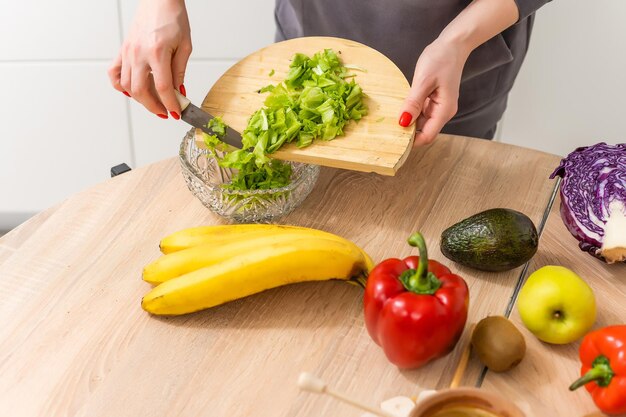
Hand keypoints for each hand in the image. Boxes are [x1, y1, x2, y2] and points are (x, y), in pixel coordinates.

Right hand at [108, 0, 191, 118]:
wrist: (159, 0)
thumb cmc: (173, 19)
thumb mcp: (185, 46)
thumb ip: (180, 72)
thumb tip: (178, 93)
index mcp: (157, 52)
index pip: (163, 87)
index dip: (170, 104)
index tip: (176, 113)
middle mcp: (138, 54)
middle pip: (141, 91)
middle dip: (154, 107)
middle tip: (166, 113)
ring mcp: (127, 52)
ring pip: (127, 86)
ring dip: (141, 100)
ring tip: (154, 103)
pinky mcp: (122, 50)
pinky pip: (115, 73)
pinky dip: (121, 86)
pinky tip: (132, 91)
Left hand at [399, 39, 469, 145]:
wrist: (453, 44)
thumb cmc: (441, 59)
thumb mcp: (424, 80)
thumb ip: (413, 103)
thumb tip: (403, 122)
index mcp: (444, 110)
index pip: (427, 136)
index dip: (411, 141)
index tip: (394, 137)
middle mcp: (443, 112)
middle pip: (423, 131)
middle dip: (407, 132)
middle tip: (387, 128)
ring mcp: (439, 107)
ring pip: (421, 122)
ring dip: (408, 120)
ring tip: (391, 116)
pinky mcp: (434, 100)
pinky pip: (421, 112)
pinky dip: (411, 111)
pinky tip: (401, 105)